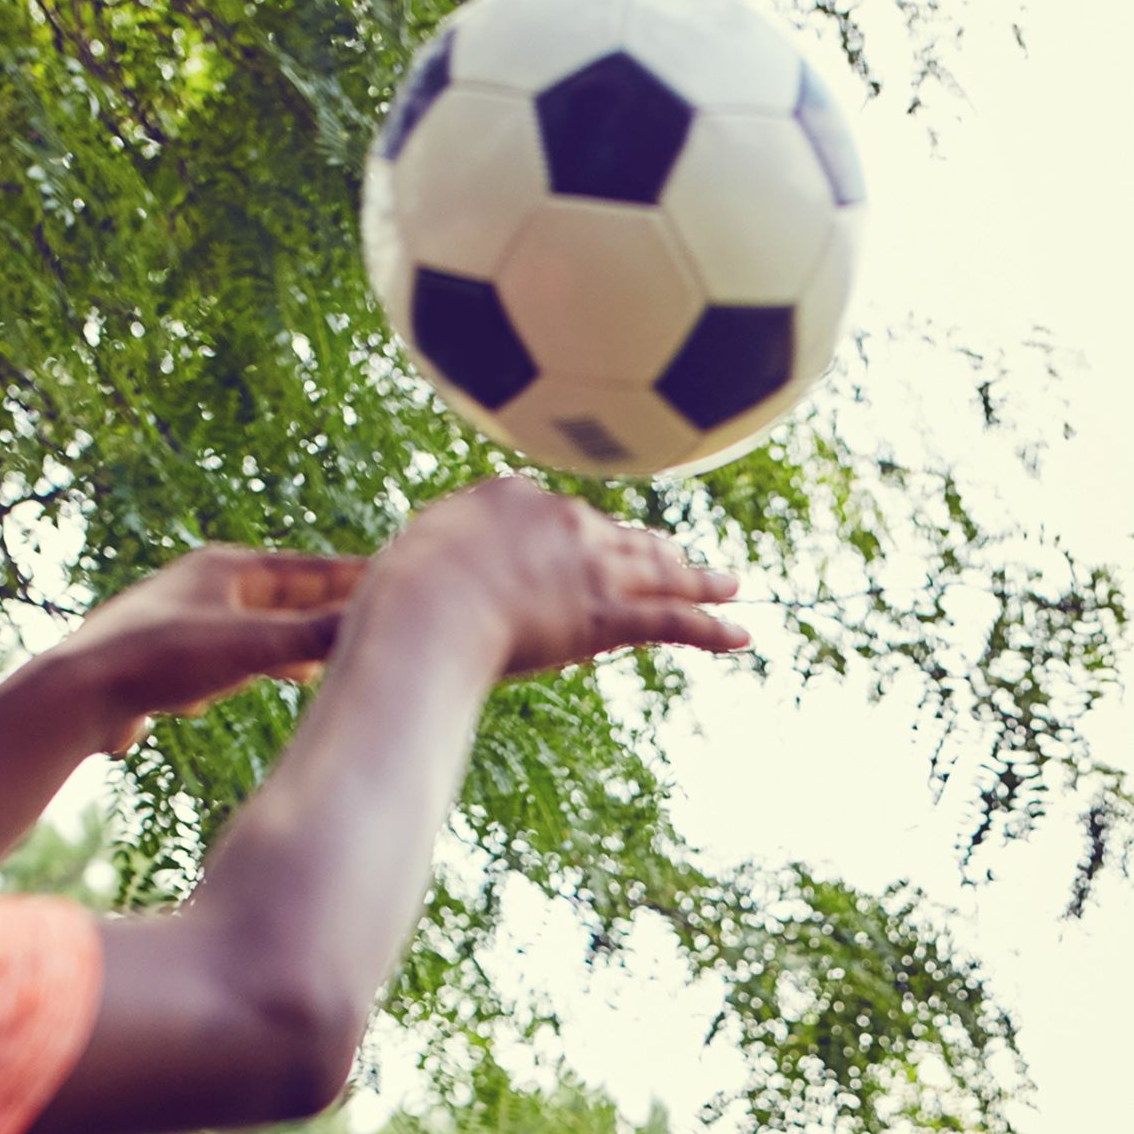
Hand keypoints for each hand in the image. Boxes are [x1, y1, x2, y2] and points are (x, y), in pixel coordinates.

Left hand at [50, 548, 362, 746]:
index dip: (355, 578)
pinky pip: (221, 658)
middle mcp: (203, 588)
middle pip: (281, 596)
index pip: (309, 569)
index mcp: (226, 569)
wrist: (77, 694)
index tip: (397, 580)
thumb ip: (316, 636)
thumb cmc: (160, 657)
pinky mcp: (161, 661)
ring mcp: (180, 622)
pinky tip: (248, 683)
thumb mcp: (251, 646)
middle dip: (325, 610)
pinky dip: (249, 666)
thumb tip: (380, 626)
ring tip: (317, 663)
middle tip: (370, 619)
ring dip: (288, 643)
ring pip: (251, 628)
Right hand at [369, 472, 749, 678]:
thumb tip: (397, 595)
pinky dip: (711, 628)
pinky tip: (742, 636)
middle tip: (680, 555)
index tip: (584, 546)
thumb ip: (421, 568)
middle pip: (616, 535)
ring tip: (729, 584)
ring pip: (657, 570)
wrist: (422, 607)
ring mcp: (589, 564)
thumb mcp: (399, 567)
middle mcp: (560, 518)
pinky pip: (672, 619)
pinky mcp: (608, 612)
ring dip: (699, 579)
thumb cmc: (391, 598)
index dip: (574, 535)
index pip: (555, 515)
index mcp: (508, 496)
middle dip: (652, 548)